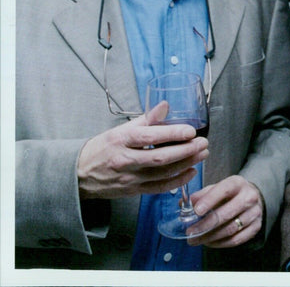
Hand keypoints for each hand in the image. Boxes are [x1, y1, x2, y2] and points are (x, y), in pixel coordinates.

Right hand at [77, 101, 208, 198]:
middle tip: (202, 143)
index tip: (190, 130)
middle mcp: (125, 160)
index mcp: (121, 140)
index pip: (149, 137)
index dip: (172, 133)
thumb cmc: (102, 148)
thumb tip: (165, 106)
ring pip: (162, 174)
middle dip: (185, 150)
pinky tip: (191, 171)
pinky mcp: (133, 191)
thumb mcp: (120, 129)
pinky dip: (177, 181)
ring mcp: (129, 178)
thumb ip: (146, 119)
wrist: (79, 175)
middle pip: (159, 158)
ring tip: (202, 154)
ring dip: (186, 164)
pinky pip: (159, 188)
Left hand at [187, 175, 263, 247]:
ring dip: (210, 237)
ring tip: (196, 239)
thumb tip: (183, 203)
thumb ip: (200, 195)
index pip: (224, 190)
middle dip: (205, 225)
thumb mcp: (216, 189)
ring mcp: (254, 212)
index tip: (196, 211)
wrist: (251, 198)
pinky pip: (236, 239)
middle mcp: (249, 197)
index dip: (209, 201)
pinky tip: (209, 242)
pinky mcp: (256, 226)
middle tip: (190, 232)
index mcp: (237, 183)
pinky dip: (220, 243)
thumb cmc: (229, 194)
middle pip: (226, 213)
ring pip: (231, 229)